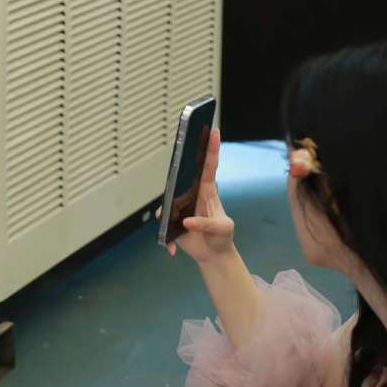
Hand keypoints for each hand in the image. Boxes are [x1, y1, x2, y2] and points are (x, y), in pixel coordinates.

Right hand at [168, 129, 235, 263]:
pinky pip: (163, 221)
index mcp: (208, 191)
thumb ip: (207, 224)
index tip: (214, 132)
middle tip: (182, 144)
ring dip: (169, 212)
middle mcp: (193, 194)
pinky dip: (167, 237)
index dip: (211, 149)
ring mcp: (181, 206)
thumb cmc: (222, 237)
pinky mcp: (172, 219)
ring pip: (168, 199)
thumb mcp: (222, 229)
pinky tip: (173, 249)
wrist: (213, 254)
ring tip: (177, 227)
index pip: (210, 166)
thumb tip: (187, 221)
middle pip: (184, 174)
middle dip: (182, 161)